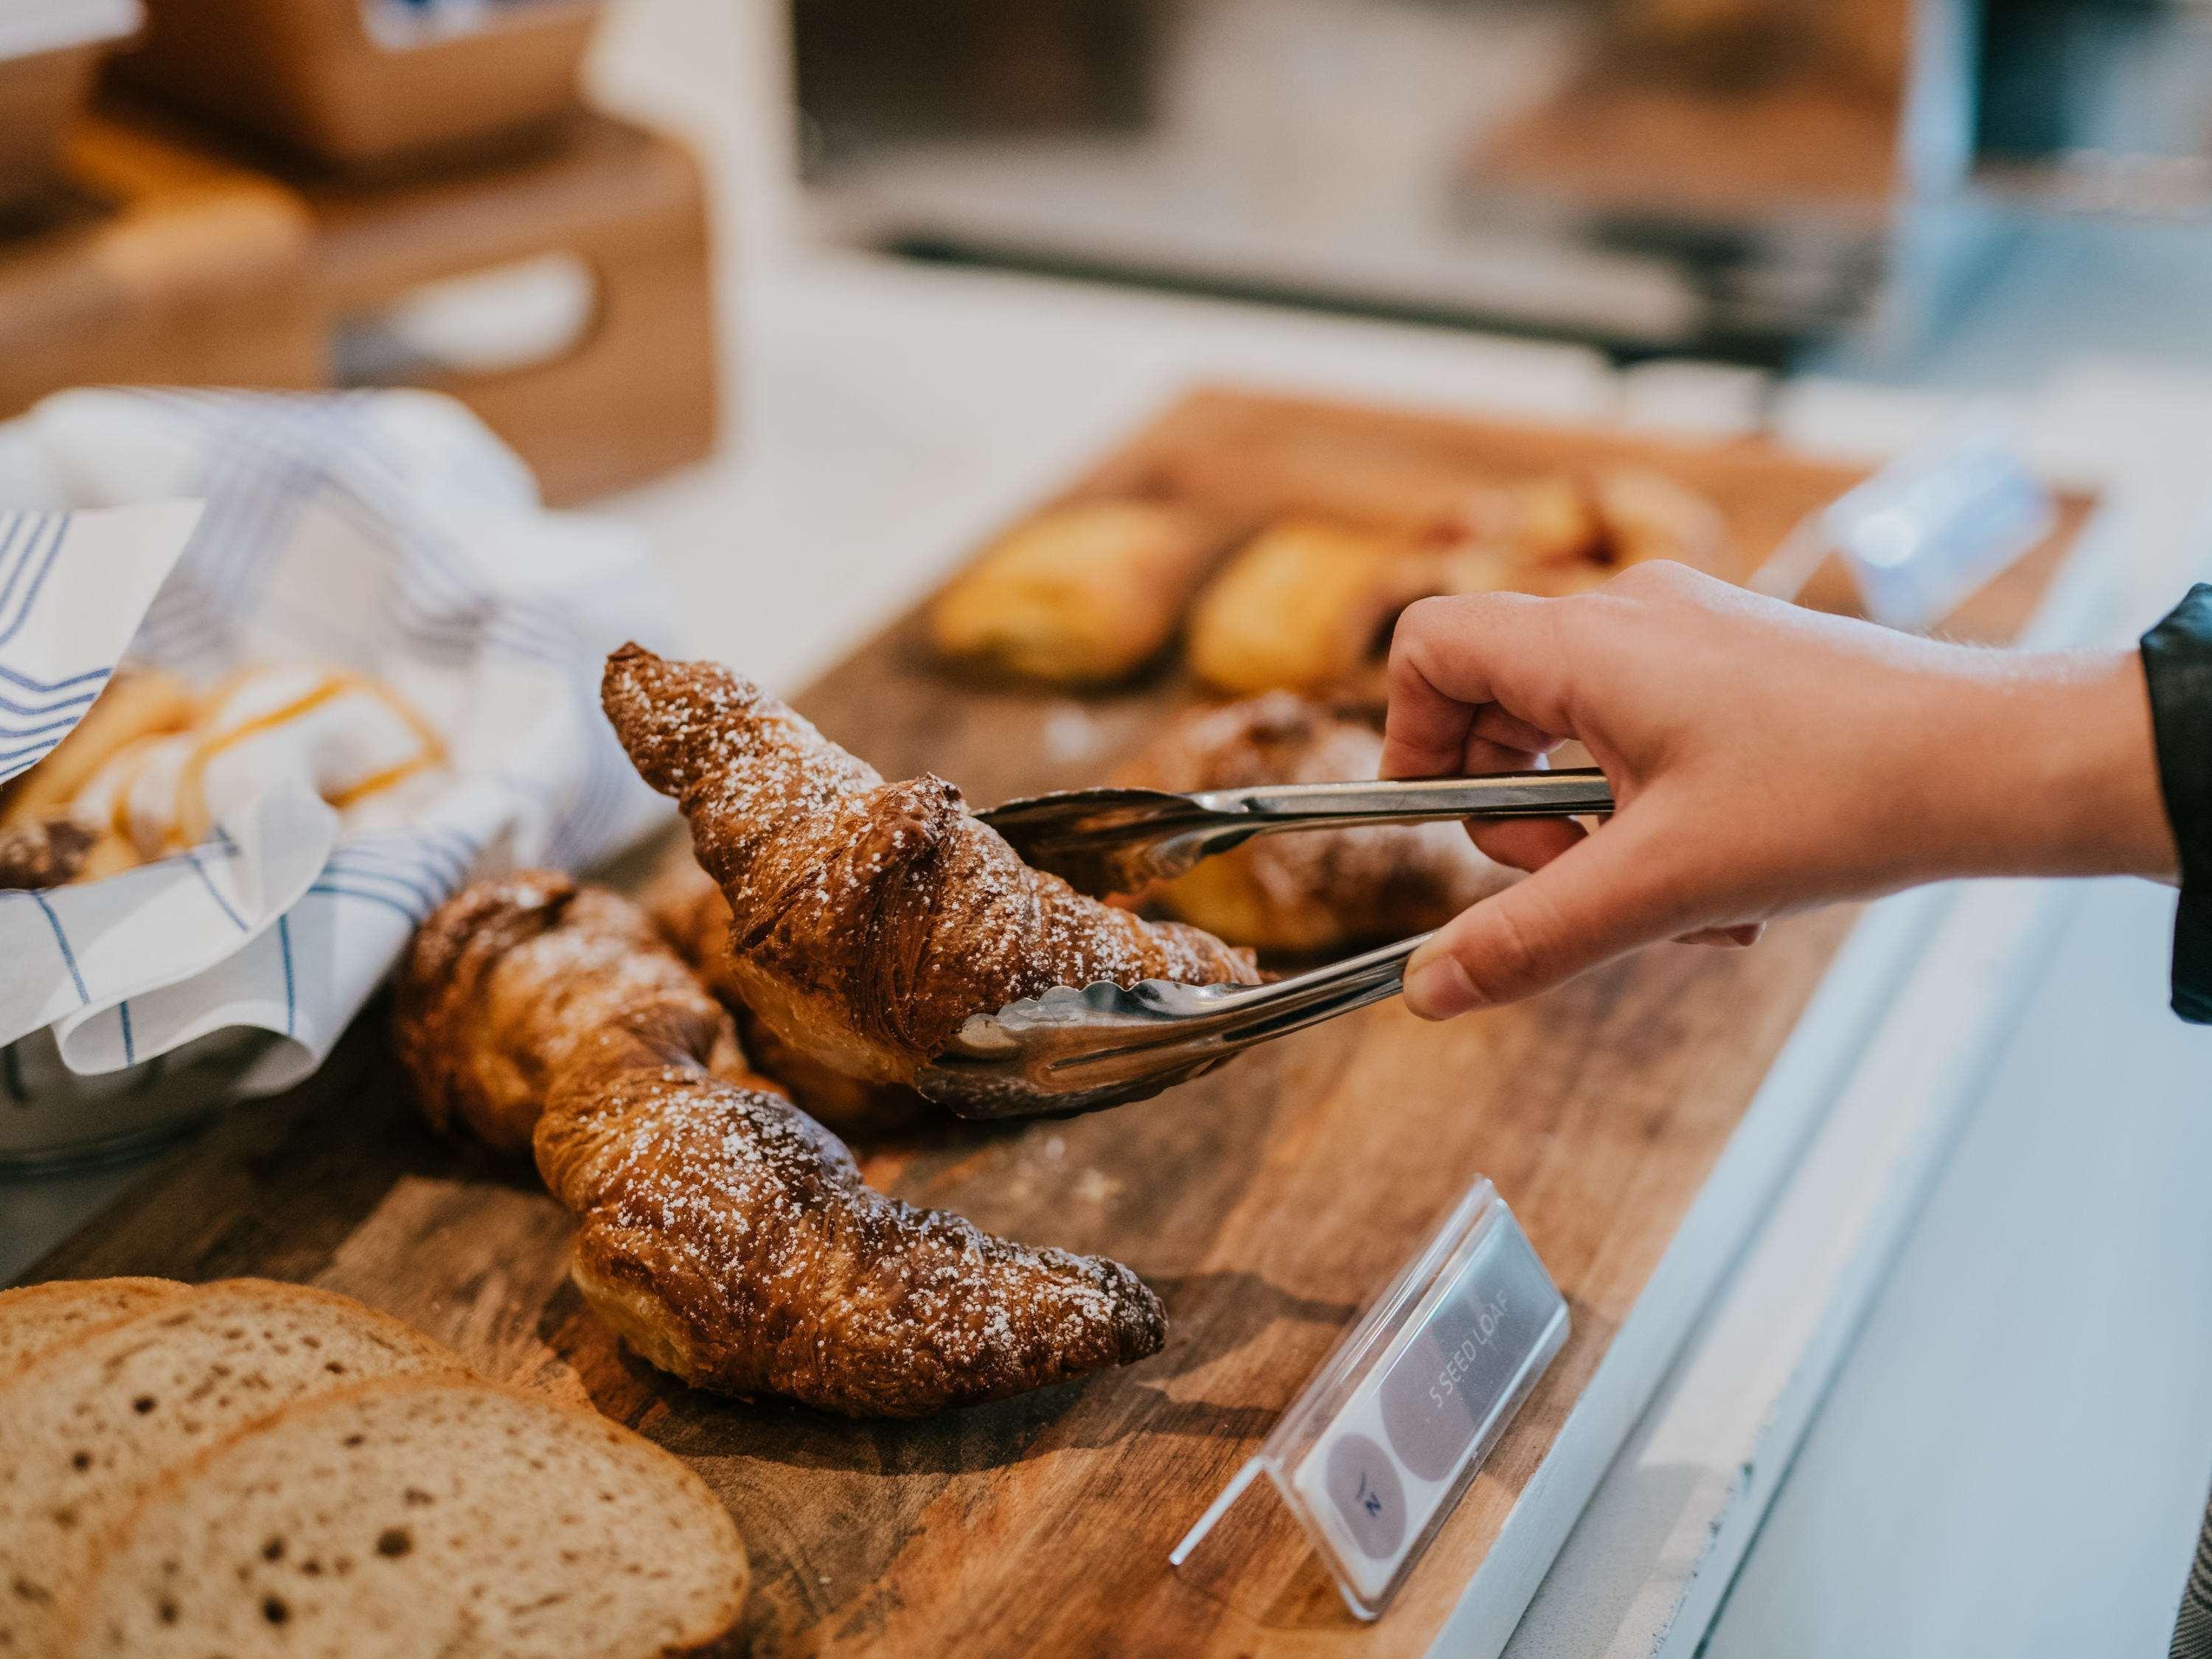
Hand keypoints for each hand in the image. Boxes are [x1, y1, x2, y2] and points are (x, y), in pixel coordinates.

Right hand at [1381, 562, 2175, 1018]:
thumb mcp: (1661, 886)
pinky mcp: (1734, 669)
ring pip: (1575, 737)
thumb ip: (1530, 938)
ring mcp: (1687, 637)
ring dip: (1596, 832)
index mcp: (1589, 642)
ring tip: (1673, 897)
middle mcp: (1629, 617)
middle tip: (1580, 879)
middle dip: (1520, 815)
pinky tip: (1723, 882)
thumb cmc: (1844, 796)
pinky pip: (1644, 739)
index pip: (1428, 650)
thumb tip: (1428, 988)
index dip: (1410, 742)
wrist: (2001, 763)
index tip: (1454, 825)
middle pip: (1495, 706)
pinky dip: (1655, 816)